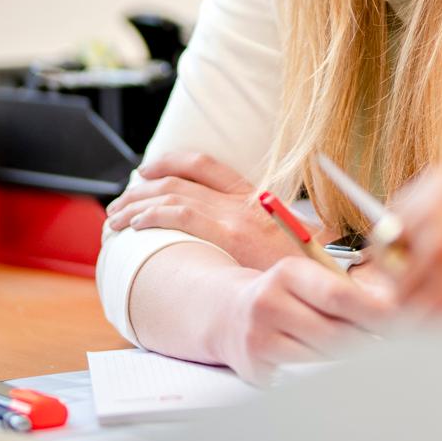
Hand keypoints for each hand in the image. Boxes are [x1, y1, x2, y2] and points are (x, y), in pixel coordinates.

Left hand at [103, 152, 299, 269]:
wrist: (327, 279)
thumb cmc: (309, 267)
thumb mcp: (293, 239)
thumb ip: (271, 229)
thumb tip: (258, 235)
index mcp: (256, 196)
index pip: (205, 164)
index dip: (170, 162)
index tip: (146, 171)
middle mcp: (243, 200)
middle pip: (179, 179)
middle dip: (141, 188)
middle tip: (119, 202)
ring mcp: (236, 215)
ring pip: (172, 195)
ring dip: (136, 205)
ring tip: (115, 218)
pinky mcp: (231, 235)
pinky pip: (180, 215)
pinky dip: (151, 216)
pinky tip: (134, 227)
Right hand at [204, 257, 393, 383]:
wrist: (226, 314)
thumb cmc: (282, 295)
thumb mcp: (305, 278)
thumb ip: (343, 291)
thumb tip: (391, 311)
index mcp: (289, 272)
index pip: (340, 295)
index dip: (375, 312)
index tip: (400, 322)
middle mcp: (269, 302)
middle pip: (335, 332)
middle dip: (366, 340)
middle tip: (386, 343)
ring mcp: (258, 336)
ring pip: (322, 357)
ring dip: (343, 356)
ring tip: (347, 346)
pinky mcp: (253, 365)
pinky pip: (301, 374)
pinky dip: (316, 371)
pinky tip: (314, 358)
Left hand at [392, 164, 441, 315]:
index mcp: (439, 182)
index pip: (398, 216)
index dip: (411, 241)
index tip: (423, 256)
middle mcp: (427, 214)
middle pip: (389, 250)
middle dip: (405, 268)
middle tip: (434, 284)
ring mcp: (435, 254)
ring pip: (400, 288)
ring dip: (419, 298)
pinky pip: (418, 315)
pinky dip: (431, 321)